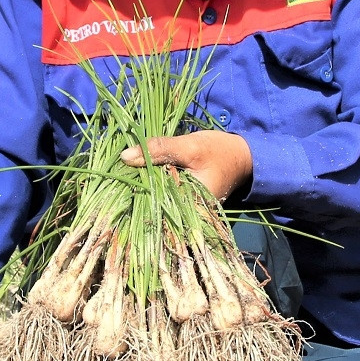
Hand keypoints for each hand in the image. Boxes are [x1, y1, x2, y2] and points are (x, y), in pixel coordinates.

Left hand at [121, 130, 252, 200]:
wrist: (242, 157)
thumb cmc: (220, 152)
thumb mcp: (190, 147)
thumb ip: (160, 150)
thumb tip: (125, 157)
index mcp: (190, 206)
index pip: (152, 204)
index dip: (133, 188)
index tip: (117, 175)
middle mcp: (186, 214)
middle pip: (151, 203)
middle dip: (135, 186)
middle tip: (117, 172)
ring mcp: (184, 208)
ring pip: (155, 198)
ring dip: (142, 184)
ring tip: (125, 172)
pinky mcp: (183, 200)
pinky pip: (162, 194)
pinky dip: (152, 183)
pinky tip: (141, 173)